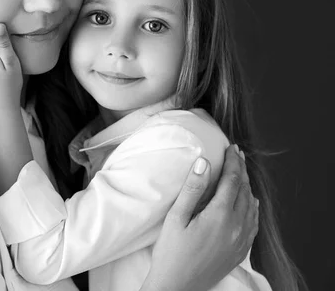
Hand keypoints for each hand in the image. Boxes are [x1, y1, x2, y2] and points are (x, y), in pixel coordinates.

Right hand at [142, 145, 258, 290]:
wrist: (177, 286)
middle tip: (238, 154)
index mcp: (219, 215)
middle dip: (241, 170)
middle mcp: (236, 227)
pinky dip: (253, 207)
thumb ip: (192, 188)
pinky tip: (250, 203)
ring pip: (251, 206)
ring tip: (242, 173)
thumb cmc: (171, 252)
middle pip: (244, 190)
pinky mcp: (240, 251)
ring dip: (247, 187)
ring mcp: (241, 240)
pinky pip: (254, 223)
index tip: (231, 148)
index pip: (232, 180)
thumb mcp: (176, 218)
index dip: (233, 162)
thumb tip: (203, 163)